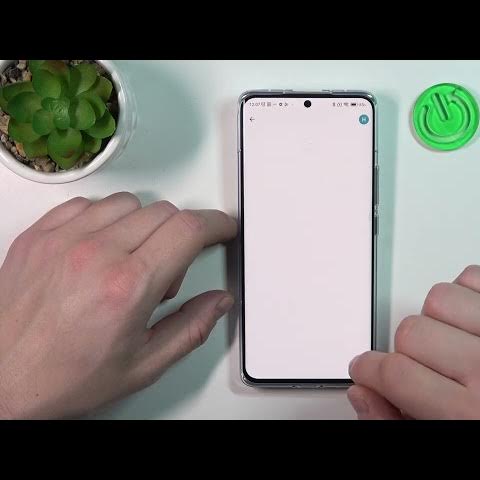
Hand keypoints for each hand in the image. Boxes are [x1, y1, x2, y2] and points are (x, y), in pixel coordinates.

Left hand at [0, 193, 236, 418]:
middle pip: (164, 213)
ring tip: (128, 263)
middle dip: (181, 236)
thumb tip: (218, 301)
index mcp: (128, 286)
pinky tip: (100, 250)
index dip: (216, 224)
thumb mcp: (143, 366)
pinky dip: (104, 219)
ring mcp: (62, 240)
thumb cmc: (64, 377)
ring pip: (128, 203)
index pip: (188, 230)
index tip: (222, 229)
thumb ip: (191, 328)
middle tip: (166, 274)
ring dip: (142, 226)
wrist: (2, 381)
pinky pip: (87, 204)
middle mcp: (95, 254)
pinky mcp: (38, 235)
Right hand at [348, 265, 479, 419]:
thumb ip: (394, 418)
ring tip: (458, 343)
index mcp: (473, 415)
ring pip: (437, 297)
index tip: (369, 368)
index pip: (394, 373)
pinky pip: (472, 275)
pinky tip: (477, 321)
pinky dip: (466, 294)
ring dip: (438, 319)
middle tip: (430, 366)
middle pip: (410, 331)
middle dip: (409, 351)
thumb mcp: (446, 438)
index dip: (370, 370)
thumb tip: (363, 387)